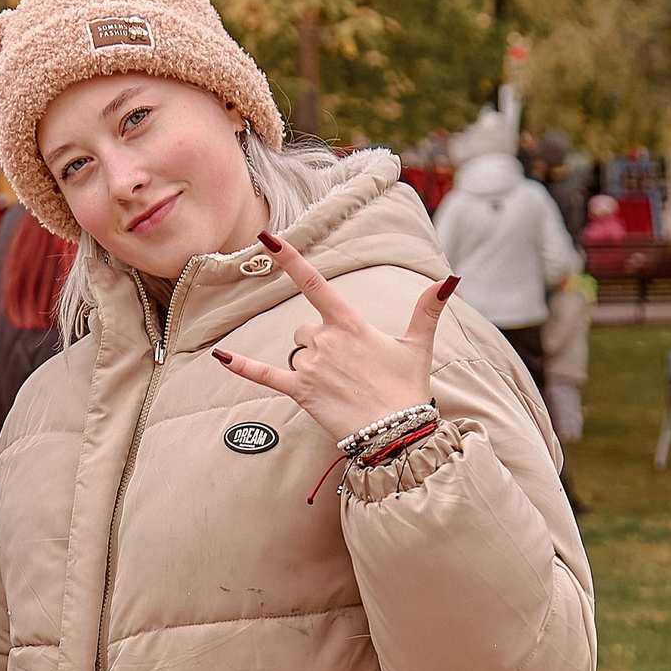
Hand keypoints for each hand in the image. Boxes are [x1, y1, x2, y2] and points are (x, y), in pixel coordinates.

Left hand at [212, 233, 455, 442]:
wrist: (396, 432)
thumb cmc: (406, 389)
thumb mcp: (418, 346)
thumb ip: (427, 310)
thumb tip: (450, 279)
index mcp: (350, 324)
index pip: (315, 283)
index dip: (290, 259)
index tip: (267, 238)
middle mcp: (326, 340)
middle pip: (305, 329)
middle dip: (319, 343)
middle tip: (348, 370)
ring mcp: (311, 366)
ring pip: (296, 353)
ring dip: (309, 365)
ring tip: (338, 386)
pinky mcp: (300, 391)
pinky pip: (265, 375)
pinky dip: (242, 367)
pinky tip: (220, 357)